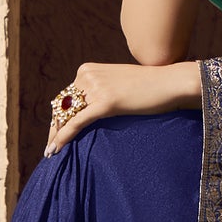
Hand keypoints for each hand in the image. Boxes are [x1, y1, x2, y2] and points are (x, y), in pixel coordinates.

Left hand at [44, 59, 201, 155]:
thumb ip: (103, 90)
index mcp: (88, 70)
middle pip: (62, 107)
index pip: (65, 97)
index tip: (54, 132)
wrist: (171, 82)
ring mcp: (96, 88)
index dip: (58, 117)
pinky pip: (77, 122)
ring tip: (51, 152)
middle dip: (55, 127)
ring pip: (67, 116)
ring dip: (55, 135)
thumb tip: (93, 109)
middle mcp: (88, 76)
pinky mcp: (105, 102)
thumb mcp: (119, 83)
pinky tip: (56, 149)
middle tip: (50, 146)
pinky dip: (63, 137)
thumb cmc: (151, 86)